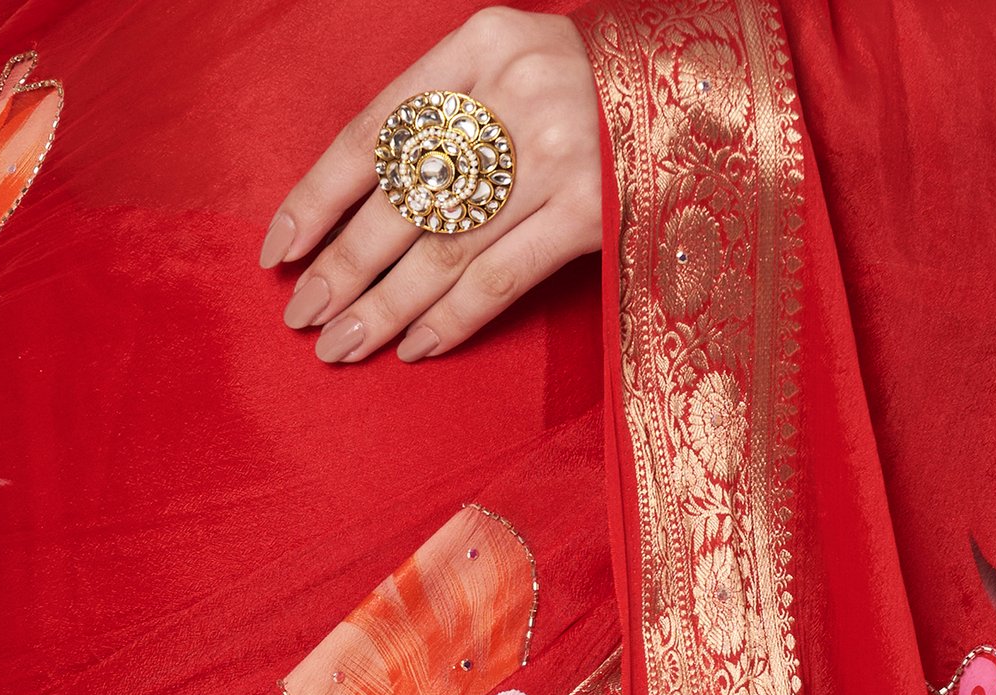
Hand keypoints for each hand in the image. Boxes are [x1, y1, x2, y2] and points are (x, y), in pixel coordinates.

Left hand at [261, 7, 600, 363]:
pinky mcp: (593, 214)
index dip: (319, 196)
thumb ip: (456, 114)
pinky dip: (452, 319)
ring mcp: (557, 155)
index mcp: (482, 44)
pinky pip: (500, 279)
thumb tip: (370, 206)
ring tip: (340, 345)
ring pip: (442, 249)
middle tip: (301, 316)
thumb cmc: (600, 95)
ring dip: (384, 307)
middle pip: (402, 198)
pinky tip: (414, 349)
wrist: (715, 104)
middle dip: (343, 266)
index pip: (376, 130)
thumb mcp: (520, 70)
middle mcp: (513, 93)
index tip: (280, 250)